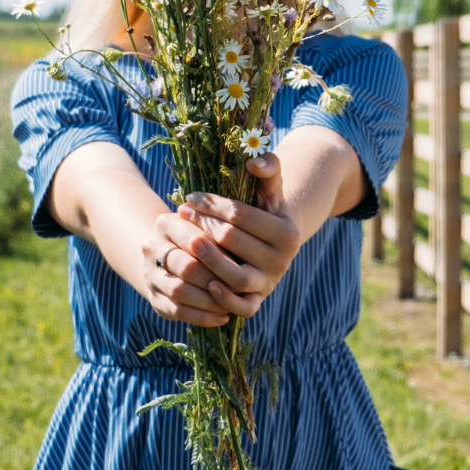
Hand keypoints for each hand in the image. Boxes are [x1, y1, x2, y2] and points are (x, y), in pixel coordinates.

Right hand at [139, 213, 261, 326]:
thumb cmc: (199, 237)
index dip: (220, 254)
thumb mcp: (206, 228)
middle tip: (242, 287)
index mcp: (166, 224)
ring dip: (210, 300)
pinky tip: (222, 317)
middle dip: (216, 279)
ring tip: (233, 304)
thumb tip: (245, 249)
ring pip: (180, 290)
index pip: (195, 239)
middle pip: (187, 266)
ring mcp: (150, 274)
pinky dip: (202, 316)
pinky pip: (177, 311)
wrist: (168, 254)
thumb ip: (220, 234)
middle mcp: (152, 248)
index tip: (244, 263)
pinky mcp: (154, 298)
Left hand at [162, 152, 301, 314]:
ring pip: (236, 276)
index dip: (212, 204)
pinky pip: (243, 307)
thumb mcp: (270, 189)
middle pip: (232, 241)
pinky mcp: (259, 302)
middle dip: (202, 225)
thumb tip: (254, 161)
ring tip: (186, 241)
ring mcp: (270, 283)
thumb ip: (269, 168)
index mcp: (287, 232)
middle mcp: (283, 261)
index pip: (240, 215)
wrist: (273, 244)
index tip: (190, 197)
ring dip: (207, 259)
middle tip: (181, 212)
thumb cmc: (265, 210)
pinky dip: (224, 299)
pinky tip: (205, 282)